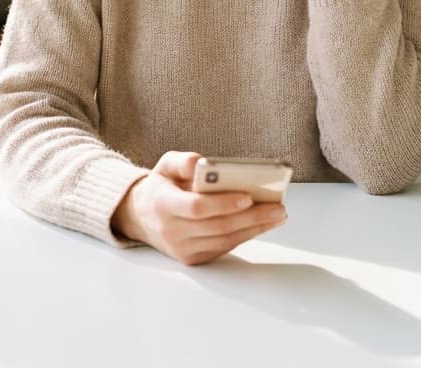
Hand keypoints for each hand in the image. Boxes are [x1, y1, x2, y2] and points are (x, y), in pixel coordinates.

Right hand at [111, 151, 287, 265]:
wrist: (142, 217)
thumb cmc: (161, 186)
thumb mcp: (165, 164)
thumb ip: (183, 161)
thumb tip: (202, 163)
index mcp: (163, 204)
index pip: (196, 208)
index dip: (223, 203)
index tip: (248, 195)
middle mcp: (172, 231)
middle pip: (218, 226)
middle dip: (251, 217)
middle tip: (277, 207)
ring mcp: (183, 249)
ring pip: (224, 240)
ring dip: (255, 228)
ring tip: (277, 215)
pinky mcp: (193, 259)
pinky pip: (224, 248)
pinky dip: (246, 236)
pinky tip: (263, 224)